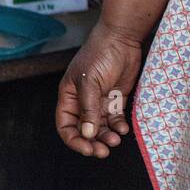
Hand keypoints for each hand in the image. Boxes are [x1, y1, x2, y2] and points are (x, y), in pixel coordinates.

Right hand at [55, 23, 142, 158]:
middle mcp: (83, 102)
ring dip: (107, 136)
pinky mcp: (116, 99)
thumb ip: (88, 108)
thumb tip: (87, 133)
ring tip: (116, 140)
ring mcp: (100, 101)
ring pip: (101, 127)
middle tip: (103, 152)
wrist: (122, 37)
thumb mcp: (90, 81)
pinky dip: (118, 126)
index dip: (74, 140)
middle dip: (92, 142)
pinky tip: (124, 129)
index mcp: (69, 97)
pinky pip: (115, 119)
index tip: (87, 148)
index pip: (66, 126)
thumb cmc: (100, 53)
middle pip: (84, 130)